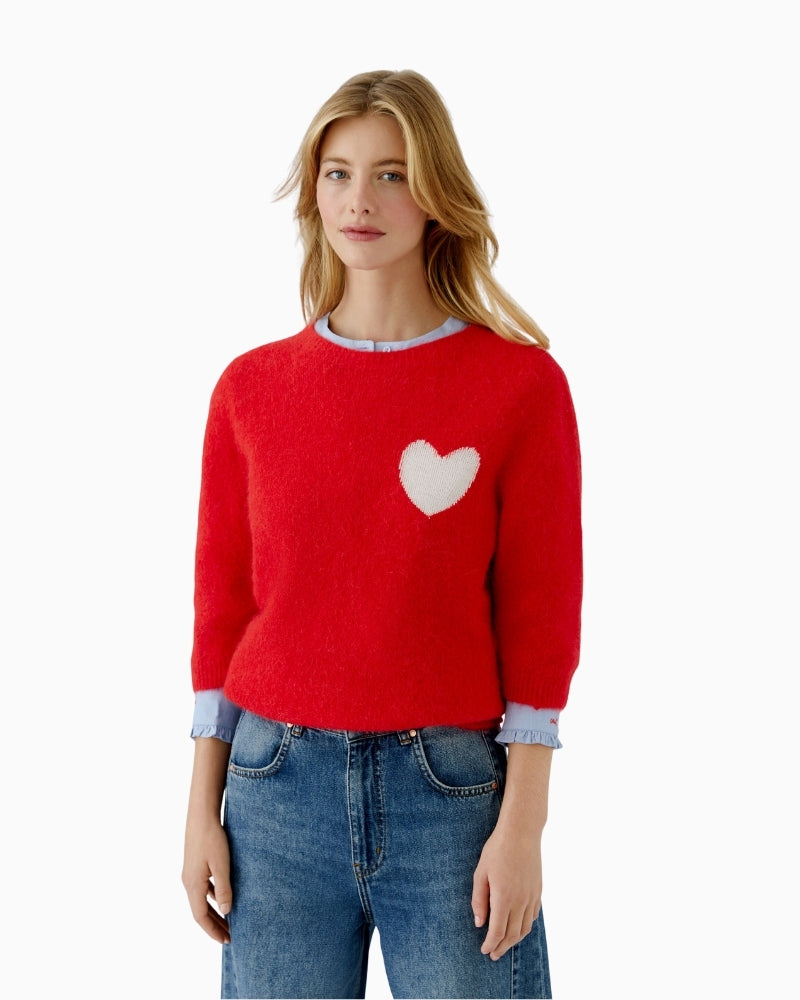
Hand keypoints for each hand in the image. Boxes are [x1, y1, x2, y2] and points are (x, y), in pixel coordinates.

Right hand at [182, 817, 232, 943]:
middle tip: (229, 937)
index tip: (226, 940)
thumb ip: (224, 889)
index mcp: (193, 885)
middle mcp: (188, 882)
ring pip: (201, 900)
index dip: (213, 930)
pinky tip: (222, 897)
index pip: (201, 916)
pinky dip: (212, 898)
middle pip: (200, 911)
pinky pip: (202, 889)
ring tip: (227, 921)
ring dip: (214, 912)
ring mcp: (190, 873)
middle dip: (214, 925)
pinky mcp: (194, 865)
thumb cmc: (212, 838)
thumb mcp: (221, 865)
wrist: (201, 815)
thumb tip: (227, 912)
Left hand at [471, 824, 542, 960]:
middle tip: (493, 955)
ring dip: (514, 941)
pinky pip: (533, 916)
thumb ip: (479, 900)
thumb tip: (480, 923)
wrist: (521, 833)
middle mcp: (520, 901)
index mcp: (504, 898)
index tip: (484, 950)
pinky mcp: (538, 891)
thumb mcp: (481, 873)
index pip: (498, 931)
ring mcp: (531, 897)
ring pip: (525, 928)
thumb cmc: (497, 850)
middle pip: (512, 934)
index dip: (491, 944)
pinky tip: (518, 927)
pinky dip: (525, 927)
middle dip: (502, 947)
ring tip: (505, 945)